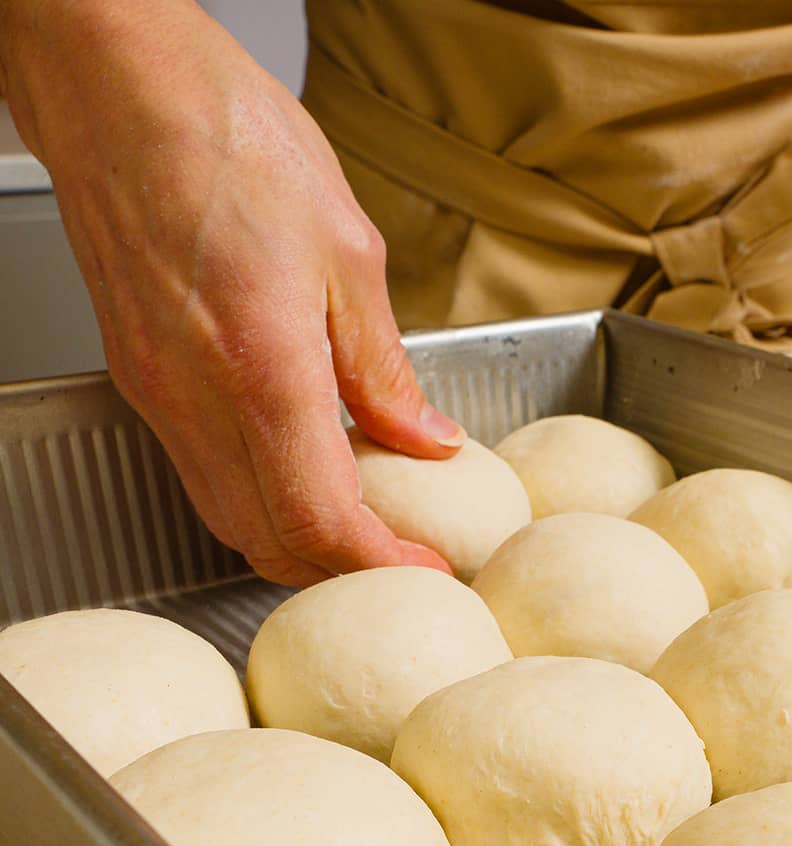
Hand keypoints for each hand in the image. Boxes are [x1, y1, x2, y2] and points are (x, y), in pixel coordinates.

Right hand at [0, 0, 463, 584]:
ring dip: (300, 540)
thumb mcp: (349, 253)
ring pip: (230, 518)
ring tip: (364, 523)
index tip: (428, 568)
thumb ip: (386, 368)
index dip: (381, 562)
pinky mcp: (142, 380)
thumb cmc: (226, 139)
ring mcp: (159, 395)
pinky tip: (304, 470)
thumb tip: (426, 438)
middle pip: (270, 542)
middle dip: (342, 568)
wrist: (115, 85)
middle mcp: (196, 399)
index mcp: (261, 369)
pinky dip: (261, 498)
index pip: (320, 521)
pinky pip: (204, 475)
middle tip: (404, 555)